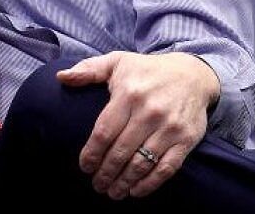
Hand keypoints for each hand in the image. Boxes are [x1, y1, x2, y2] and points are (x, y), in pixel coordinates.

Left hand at [57, 51, 218, 199]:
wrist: (193, 75)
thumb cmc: (147, 70)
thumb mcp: (117, 61)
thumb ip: (88, 70)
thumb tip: (61, 77)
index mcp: (128, 94)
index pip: (104, 131)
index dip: (92, 153)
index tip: (84, 167)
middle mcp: (149, 112)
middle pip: (121, 151)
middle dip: (106, 172)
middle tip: (97, 185)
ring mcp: (170, 128)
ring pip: (142, 163)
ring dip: (125, 182)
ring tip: (113, 192)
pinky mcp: (187, 140)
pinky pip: (167, 167)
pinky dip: (151, 183)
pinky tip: (136, 191)